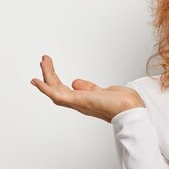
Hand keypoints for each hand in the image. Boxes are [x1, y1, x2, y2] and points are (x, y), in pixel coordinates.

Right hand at [30, 55, 144, 122]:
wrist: (131, 109)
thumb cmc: (123, 103)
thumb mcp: (103, 91)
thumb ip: (88, 88)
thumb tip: (75, 82)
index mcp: (85, 100)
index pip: (65, 91)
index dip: (55, 82)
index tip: (48, 71)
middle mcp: (79, 103)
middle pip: (58, 88)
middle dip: (50, 74)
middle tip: (45, 60)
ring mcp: (77, 103)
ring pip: (55, 90)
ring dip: (47, 76)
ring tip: (43, 61)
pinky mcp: (78, 101)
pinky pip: (57, 95)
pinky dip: (45, 88)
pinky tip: (37, 80)